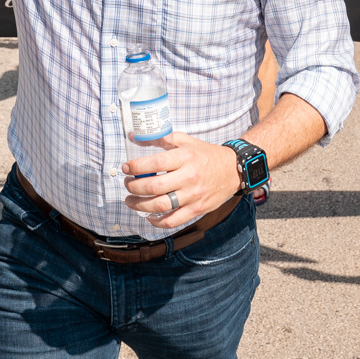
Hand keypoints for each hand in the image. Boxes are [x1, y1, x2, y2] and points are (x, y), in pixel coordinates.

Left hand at [121, 132, 241, 227]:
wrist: (233, 170)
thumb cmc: (205, 154)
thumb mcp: (185, 141)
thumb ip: (161, 138)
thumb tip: (134, 137)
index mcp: (186, 157)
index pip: (155, 163)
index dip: (136, 167)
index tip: (126, 168)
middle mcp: (189, 177)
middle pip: (154, 186)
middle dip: (134, 187)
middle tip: (127, 184)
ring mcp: (193, 196)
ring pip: (160, 205)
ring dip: (140, 204)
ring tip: (131, 200)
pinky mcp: (197, 210)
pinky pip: (172, 221)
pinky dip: (157, 221)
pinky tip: (148, 215)